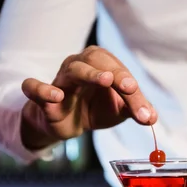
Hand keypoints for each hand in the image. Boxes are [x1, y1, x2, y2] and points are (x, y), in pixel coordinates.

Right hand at [20, 46, 156, 149]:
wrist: (68, 123)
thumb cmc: (96, 108)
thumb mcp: (119, 110)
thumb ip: (136, 111)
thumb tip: (152, 118)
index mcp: (102, 65)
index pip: (121, 73)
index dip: (134, 92)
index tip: (144, 111)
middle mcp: (81, 65)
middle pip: (99, 63)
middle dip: (116, 74)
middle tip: (130, 88)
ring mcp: (61, 79)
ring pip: (73, 70)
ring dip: (89, 74)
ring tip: (105, 80)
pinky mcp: (41, 96)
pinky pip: (35, 87)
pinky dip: (43, 89)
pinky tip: (57, 95)